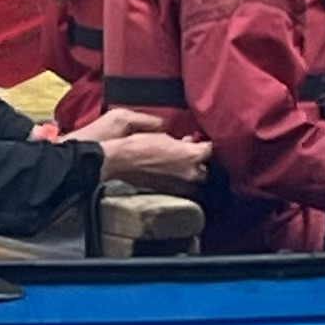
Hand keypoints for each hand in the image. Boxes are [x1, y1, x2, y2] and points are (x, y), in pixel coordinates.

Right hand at [93, 127, 209, 189]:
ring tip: (176, 162)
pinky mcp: (166, 192)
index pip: (209, 149)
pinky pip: (178, 186)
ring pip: (191, 180)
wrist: (115, 162)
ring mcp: (178, 186)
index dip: (202, 143)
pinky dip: (175, 178)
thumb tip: (181, 137)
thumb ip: (177, 138)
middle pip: (204, 169)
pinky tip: (165, 170)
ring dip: (187, 172)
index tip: (197, 139)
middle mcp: (189, 174)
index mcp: (191, 156)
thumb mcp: (158, 132)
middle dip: (197, 161)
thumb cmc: (135, 144)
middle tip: (187, 151)